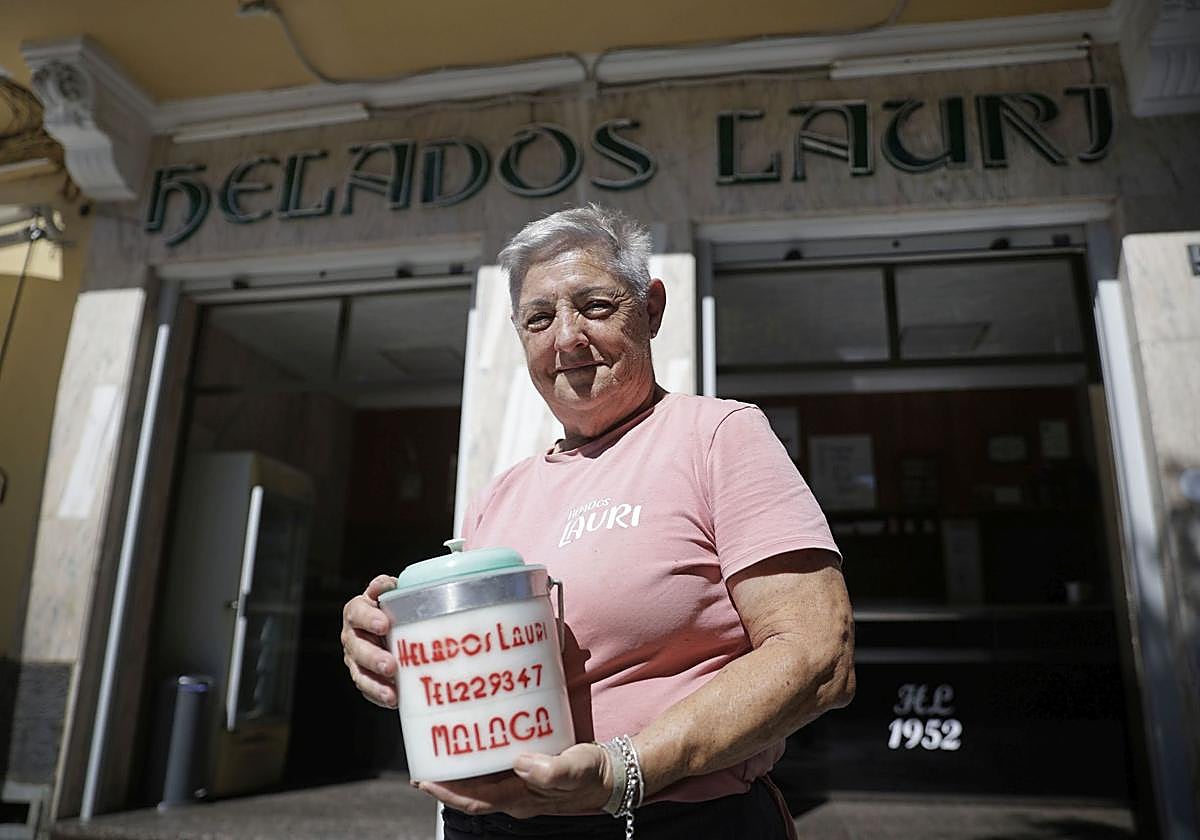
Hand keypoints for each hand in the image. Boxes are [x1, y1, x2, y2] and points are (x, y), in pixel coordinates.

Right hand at [340, 574, 397, 707]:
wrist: (393, 625)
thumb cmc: (394, 606)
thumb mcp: (392, 593)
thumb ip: (388, 588)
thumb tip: (390, 585)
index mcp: (357, 610)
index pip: (357, 612)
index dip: (369, 618)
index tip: (384, 625)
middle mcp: (352, 634)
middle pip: (357, 647)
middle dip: (373, 658)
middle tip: (390, 665)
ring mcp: (355, 658)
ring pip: (360, 672)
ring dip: (375, 683)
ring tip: (392, 693)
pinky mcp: (363, 676)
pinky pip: (368, 688)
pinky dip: (379, 695)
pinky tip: (393, 700)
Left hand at [414, 743, 612, 817]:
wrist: (611, 773)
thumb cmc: (593, 774)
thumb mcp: (575, 770)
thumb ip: (551, 771)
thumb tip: (521, 764)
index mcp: (520, 799)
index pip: (473, 800)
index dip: (446, 792)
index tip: (423, 779)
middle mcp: (514, 795)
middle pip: (469, 792)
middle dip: (444, 780)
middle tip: (422, 757)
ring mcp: (520, 784)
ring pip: (480, 780)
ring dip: (459, 768)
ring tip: (440, 746)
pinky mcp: (527, 770)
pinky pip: (495, 767)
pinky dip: (480, 756)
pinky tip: (475, 738)